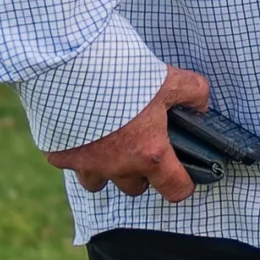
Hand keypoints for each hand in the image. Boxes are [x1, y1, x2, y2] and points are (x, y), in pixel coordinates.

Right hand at [47, 67, 212, 203]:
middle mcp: (119, 167)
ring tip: (107, 143)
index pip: (175, 190)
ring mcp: (86, 164)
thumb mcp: (172, 80)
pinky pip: (69, 163)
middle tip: (141, 147)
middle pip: (135, 188)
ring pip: (98, 182)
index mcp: (151, 154)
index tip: (182, 174)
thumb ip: (194, 94)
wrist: (75, 69)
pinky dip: (75, 152)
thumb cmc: (127, 77)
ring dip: (106, 169)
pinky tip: (79, 130)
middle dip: (141, 173)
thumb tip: (200, 105)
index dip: (182, 184)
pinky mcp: (59, 155)